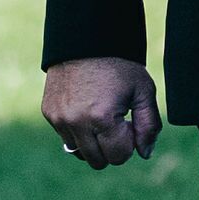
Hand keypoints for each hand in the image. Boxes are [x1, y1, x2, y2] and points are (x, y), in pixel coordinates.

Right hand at [44, 57, 160, 169]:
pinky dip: (78, 131)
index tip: (129, 123)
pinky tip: (87, 108)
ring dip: (93, 142)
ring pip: (80, 152)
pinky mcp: (49, 113)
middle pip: (98, 161)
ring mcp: (59, 119)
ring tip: (101, 116)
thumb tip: (144, 154)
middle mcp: (76, 122)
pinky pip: (66, 137)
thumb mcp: (143, 92)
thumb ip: (149, 126)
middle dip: (111, 148)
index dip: (128, 144)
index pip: (118, 157)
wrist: (86, 38)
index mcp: (102, 118)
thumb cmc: (120, 65)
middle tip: (117, 122)